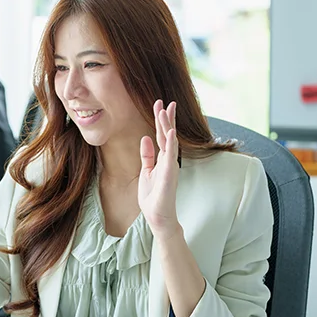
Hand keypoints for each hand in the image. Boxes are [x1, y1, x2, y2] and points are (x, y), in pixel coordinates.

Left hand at [138, 100, 179, 238]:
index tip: (159, 105)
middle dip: (166, 117)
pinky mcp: (170, 173)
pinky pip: (171, 154)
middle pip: (168, 134)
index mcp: (162, 158)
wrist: (157, 215)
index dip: (160, 120)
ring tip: (165, 109)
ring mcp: (170, 165)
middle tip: (165, 101)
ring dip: (167, 125)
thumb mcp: (146, 171)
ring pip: (169, 140)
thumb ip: (147, 155)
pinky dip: (171, 142)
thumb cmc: (153, 196)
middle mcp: (168, 159)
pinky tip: (171, 131)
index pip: (162, 135)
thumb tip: (145, 137)